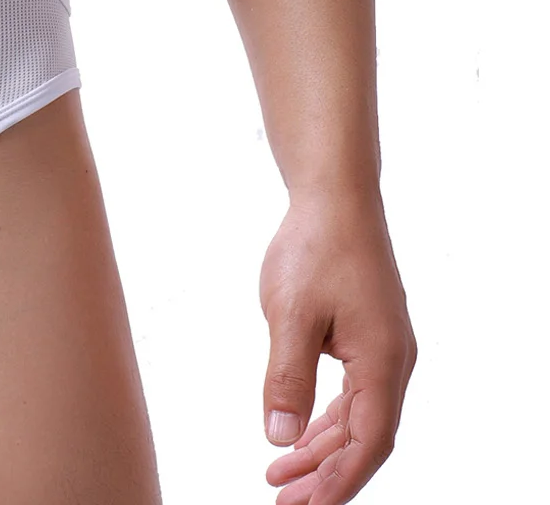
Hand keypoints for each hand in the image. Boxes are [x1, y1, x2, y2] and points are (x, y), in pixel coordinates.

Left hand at [258, 192, 415, 503]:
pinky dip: (326, 417)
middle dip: (326, 474)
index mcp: (382, 361)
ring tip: (280, 476)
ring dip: (322, 448)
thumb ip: (286, 377)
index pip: (369, 441)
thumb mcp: (289, 313)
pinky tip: (298, 433)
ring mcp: (383, 348)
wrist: (334, 197)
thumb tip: (278, 437)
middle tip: (284, 502)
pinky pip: (353, 393)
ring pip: (358, 416)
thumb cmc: (313, 247)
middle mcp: (393, 361)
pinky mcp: (369, 335)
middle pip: (365, 437)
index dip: (340, 479)